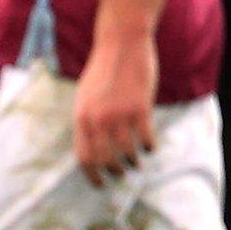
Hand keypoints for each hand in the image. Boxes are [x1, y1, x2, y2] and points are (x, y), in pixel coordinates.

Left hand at [75, 31, 157, 187]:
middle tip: (121, 175)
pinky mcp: (140, 109)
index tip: (99, 184)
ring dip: (133, 163)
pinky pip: (146, 140)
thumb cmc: (102, 70)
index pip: (83, 156)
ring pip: (127, 153)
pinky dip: (149, 148)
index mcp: (80, 116)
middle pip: (105, 160)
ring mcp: (119, 115)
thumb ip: (87, 119)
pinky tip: (150, 147)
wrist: (120, 45)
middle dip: (114, 172)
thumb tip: (91, 144)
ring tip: (136, 163)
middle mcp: (97, 120)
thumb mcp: (85, 95)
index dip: (91, 174)